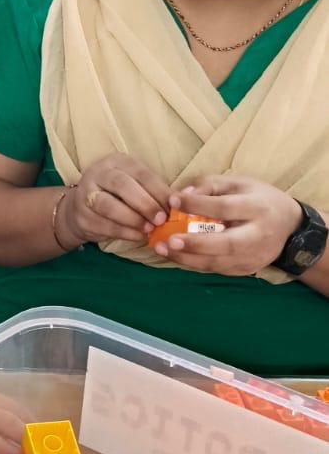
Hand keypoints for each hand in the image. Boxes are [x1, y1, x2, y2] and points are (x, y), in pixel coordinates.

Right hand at [58, 154, 170, 247]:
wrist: (82, 209)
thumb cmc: (119, 195)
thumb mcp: (136, 186)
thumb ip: (156, 191)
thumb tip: (185, 198)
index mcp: (117, 162)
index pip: (140, 173)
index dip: (158, 190)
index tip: (174, 206)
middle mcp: (99, 173)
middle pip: (121, 184)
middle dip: (144, 203)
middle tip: (161, 219)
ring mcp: (86, 193)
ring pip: (108, 205)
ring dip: (132, 219)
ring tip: (149, 229)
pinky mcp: (81, 215)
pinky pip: (103, 224)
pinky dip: (123, 232)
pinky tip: (138, 236)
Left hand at [153, 176, 301, 276]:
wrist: (291, 228)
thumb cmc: (260, 200)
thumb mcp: (241, 183)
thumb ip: (212, 185)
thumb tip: (183, 195)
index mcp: (258, 208)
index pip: (226, 208)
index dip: (198, 204)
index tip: (173, 200)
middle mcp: (258, 236)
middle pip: (226, 243)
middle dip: (195, 244)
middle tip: (169, 240)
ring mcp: (253, 257)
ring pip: (218, 263)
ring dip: (187, 258)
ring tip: (162, 250)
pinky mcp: (246, 270)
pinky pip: (216, 269)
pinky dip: (194, 264)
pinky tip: (176, 256)